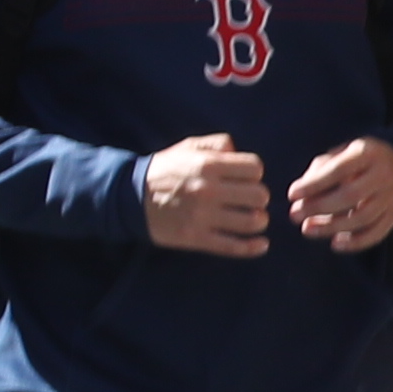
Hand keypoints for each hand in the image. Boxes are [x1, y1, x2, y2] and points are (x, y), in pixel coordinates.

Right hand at [143, 136, 267, 256]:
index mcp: (208, 165)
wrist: (130, 196)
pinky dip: (254, 248)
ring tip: (251, 218)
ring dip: (258, 220)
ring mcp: (203, 216)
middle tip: (249, 200)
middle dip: (258, 197)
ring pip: (252, 221)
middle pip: (259, 195)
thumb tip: (240, 153)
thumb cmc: (166, 170)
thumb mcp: (189, 147)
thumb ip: (218, 143)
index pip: (255, 168)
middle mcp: (208, 190)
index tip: (245, 178)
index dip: (254, 173)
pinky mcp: (197, 238)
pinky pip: (234, 246)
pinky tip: (261, 244)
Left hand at [286, 136, 392, 254]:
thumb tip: (301, 195)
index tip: (292, 195)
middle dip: (319, 207)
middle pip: (351, 195)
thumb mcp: (341, 153)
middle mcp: (384, 174)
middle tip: (294, 215)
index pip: (338, 170)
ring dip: (332, 227)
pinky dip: (356, 242)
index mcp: (367, 154)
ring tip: (307, 230)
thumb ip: (321, 170)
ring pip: (363, 217)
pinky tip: (335, 243)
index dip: (314, 184)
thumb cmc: (358, 160)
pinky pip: (377, 232)